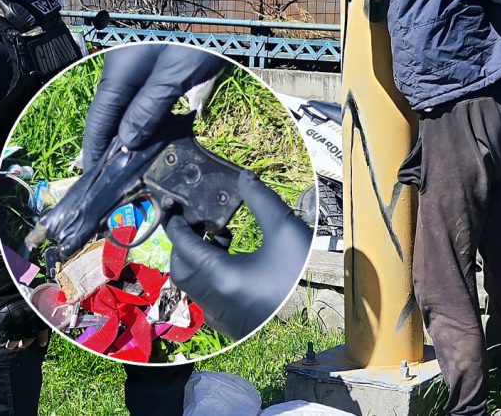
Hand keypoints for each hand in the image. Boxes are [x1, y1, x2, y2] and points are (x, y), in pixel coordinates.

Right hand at [0, 267, 50, 349]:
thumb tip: (46, 314)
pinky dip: (3, 339)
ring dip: (14, 342)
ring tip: (13, 346)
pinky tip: (3, 343)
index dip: (43, 335)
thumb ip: (37, 305)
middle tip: (24, 344)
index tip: (42, 344)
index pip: (42, 324)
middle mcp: (26, 311)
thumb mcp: (33, 294)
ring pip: (16, 334)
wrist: (4, 279)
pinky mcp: (1, 315)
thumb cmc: (20, 286)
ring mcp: (13, 314)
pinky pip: (3, 332)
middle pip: (29, 332)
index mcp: (36, 306)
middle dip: (27, 340)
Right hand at [82, 44, 226, 167]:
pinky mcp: (152, 65)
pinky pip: (141, 98)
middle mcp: (121, 69)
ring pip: (126, 107)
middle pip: (110, 114)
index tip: (94, 178)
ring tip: (134, 161)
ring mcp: (136, 66)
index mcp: (119, 71)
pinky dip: (144, 118)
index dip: (95, 150)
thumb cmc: (196, 36)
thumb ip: (148, 108)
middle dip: (112, 145)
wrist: (215, 7)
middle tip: (116, 177)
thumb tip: (127, 142)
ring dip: (130, 133)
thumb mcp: (173, 76)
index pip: (98, 119)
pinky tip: (153, 132)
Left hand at [164, 171, 312, 339]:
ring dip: (197, 258)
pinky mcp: (230, 323)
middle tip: (196, 219)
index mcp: (222, 277)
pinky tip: (230, 258)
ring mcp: (221, 316)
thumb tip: (244, 177)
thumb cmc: (304, 272)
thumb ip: (260, 200)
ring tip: (220, 235)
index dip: (174, 224)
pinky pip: (205, 296)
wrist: (329, 314)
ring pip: (192, 284)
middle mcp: (214, 300)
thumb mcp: (286, 229)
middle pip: (181, 267)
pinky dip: (207, 275)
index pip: (183, 247)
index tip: (171, 206)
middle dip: (182, 242)